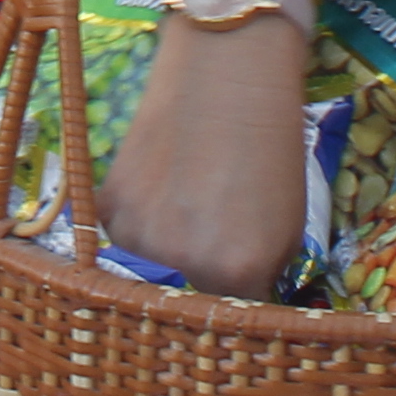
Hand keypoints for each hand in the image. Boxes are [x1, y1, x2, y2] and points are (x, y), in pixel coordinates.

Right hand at [98, 10, 332, 287]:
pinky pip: (121, 239)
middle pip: (185, 300)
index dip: (235, 305)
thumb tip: (237, 300)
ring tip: (185, 207)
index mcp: (235, 272)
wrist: (224, 73)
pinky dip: (139, 225)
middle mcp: (181, 263)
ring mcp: (137, 235)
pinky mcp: (108, 204)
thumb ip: (258, 274)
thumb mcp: (286, 227)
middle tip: (211, 244)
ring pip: (149, 271)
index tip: (236, 291)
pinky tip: (160, 189)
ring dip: (164, 254)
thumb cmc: (271, 146)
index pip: (232, 321)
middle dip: (199, 281)